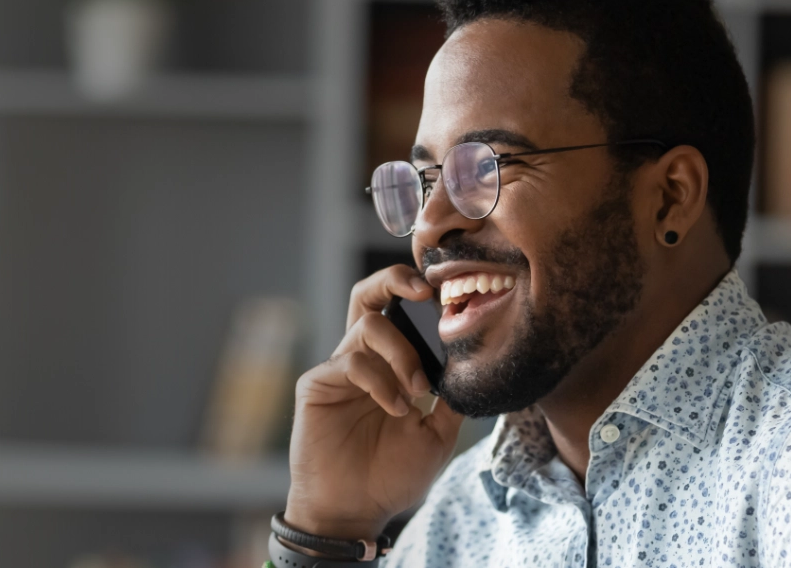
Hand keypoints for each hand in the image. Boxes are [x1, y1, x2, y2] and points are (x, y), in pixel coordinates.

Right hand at [283, 265, 466, 540]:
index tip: (450, 296)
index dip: (420, 295)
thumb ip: (450, 399)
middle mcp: (363, 360)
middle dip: (396, 280)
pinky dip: (381, 381)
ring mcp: (338, 369)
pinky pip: (351, 361)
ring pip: (368, 324)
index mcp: (390, 366)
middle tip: (426, 292)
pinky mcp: (317, 384)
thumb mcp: (437, 435)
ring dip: (402, 353)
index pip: (400, 314)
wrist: (354, 510)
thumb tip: (473, 363)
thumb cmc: (391, 476)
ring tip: (417, 391)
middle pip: (369, 296)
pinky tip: (396, 409)